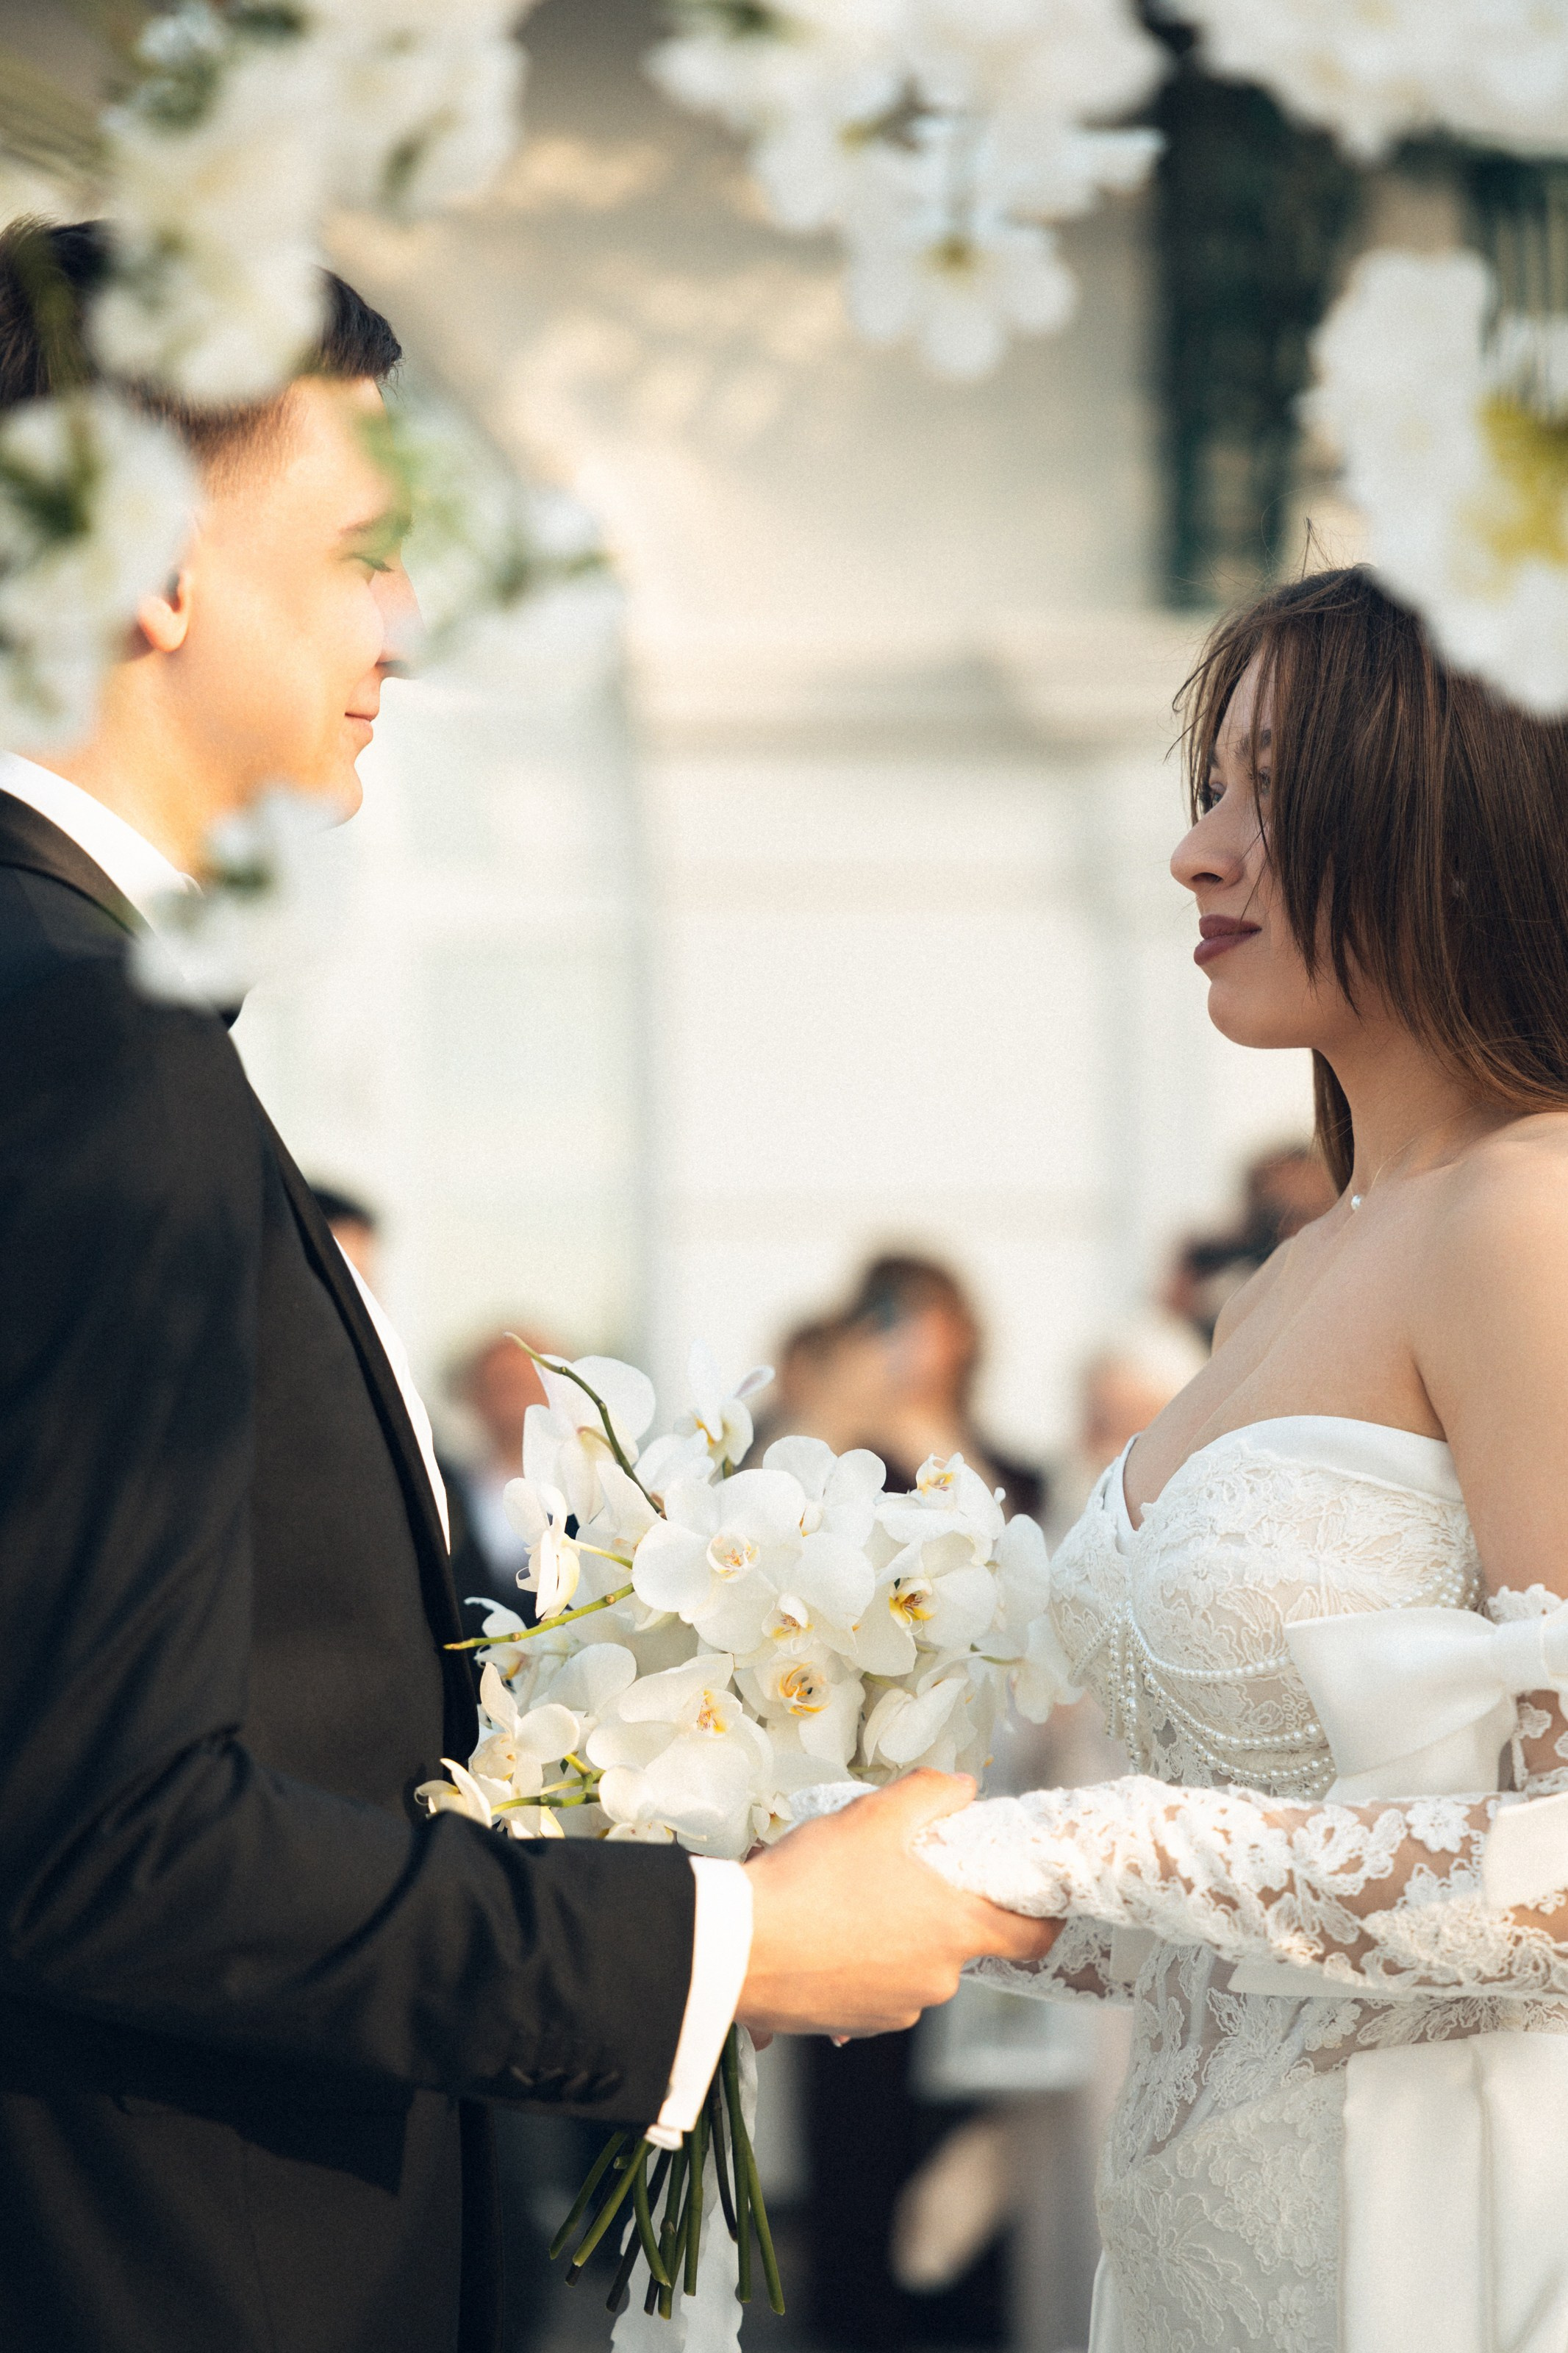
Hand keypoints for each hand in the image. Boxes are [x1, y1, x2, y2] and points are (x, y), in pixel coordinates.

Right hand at [737, 1769, 1060, 2037]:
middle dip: (937, 1909)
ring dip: (895, 1936)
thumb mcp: (873, 1816)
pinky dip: (860, 1963)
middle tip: (898, 1873)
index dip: (1045, 1918)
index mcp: (954, 1929)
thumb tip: (963, 1787)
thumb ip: (929, 1794)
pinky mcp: (855, 2024)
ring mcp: (896, 2007)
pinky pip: (875, 1987)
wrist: (739, 1948)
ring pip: (914, 1963)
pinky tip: (824, 1933)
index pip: (1031, 1936)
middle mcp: (936, 1978)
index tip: (1040, 1900)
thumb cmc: (811, 1881)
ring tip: (846, 1899)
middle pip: (960, 1941)